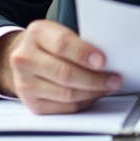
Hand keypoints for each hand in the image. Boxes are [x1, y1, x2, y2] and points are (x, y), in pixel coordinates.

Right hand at [0, 20, 121, 113]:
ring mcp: (25, 82)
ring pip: (66, 93)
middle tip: (114, 79)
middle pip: (65, 73)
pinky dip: (82, 103)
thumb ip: (79, 42)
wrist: (25, 58)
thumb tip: (108, 58)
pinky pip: (63, 108)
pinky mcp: (31, 102)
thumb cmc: (49, 44)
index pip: (62, 44)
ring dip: (92, 92)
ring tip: (107, 87)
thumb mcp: (59, 32)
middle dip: (94, 78)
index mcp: (36, 34)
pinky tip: (92, 96)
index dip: (84, 54)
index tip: (102, 61)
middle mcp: (25, 58)